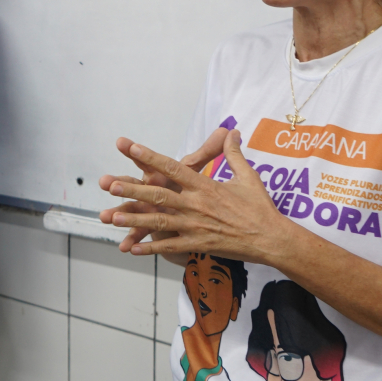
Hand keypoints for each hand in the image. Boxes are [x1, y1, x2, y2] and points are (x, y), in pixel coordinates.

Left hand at [98, 129, 289, 261]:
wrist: (272, 238)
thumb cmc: (260, 207)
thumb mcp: (248, 176)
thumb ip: (234, 154)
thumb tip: (232, 132)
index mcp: (206, 186)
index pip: (173, 168)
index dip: (151, 157)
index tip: (131, 147)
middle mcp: (196, 205)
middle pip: (160, 195)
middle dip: (133, 190)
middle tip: (110, 184)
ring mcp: (196, 226)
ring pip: (159, 222)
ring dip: (134, 219)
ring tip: (112, 217)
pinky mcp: (198, 244)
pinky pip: (170, 246)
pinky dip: (151, 248)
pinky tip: (133, 248)